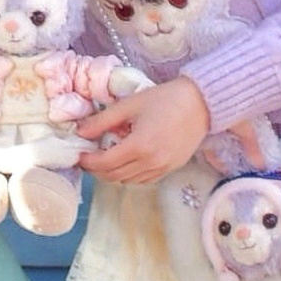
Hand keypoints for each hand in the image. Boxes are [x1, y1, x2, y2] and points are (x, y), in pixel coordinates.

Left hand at [80, 75, 211, 183]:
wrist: (201, 103)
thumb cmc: (165, 99)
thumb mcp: (130, 105)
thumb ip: (103, 120)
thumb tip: (81, 132)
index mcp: (139, 145)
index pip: (105, 163)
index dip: (88, 161)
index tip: (79, 155)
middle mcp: (151, 162)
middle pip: (115, 176)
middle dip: (97, 170)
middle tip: (88, 159)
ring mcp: (163, 168)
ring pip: (129, 181)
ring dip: (113, 174)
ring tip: (105, 160)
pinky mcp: (172, 169)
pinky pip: (144, 180)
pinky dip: (130, 176)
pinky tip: (126, 163)